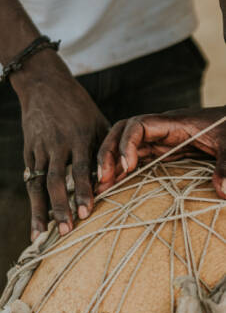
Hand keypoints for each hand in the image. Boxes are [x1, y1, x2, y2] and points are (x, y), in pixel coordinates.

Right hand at [11, 50, 109, 240]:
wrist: (43, 85)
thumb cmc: (78, 106)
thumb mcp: (97, 121)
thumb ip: (107, 148)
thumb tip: (123, 177)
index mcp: (78, 136)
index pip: (81, 168)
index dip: (84, 191)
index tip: (87, 213)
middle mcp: (57, 144)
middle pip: (56, 181)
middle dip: (61, 207)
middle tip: (66, 231)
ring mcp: (39, 149)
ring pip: (38, 184)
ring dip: (40, 210)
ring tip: (41, 235)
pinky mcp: (28, 152)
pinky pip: (31, 179)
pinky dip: (33, 201)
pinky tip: (36, 220)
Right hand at [97, 107, 225, 198]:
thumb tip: (223, 191)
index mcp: (173, 122)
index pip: (138, 125)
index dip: (127, 144)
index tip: (127, 166)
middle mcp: (160, 130)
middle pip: (122, 133)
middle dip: (108, 154)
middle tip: (102, 179)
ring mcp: (159, 140)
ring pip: (124, 147)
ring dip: (110, 164)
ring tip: (100, 187)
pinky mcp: (161, 151)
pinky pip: (134, 158)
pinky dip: (121, 171)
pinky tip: (113, 185)